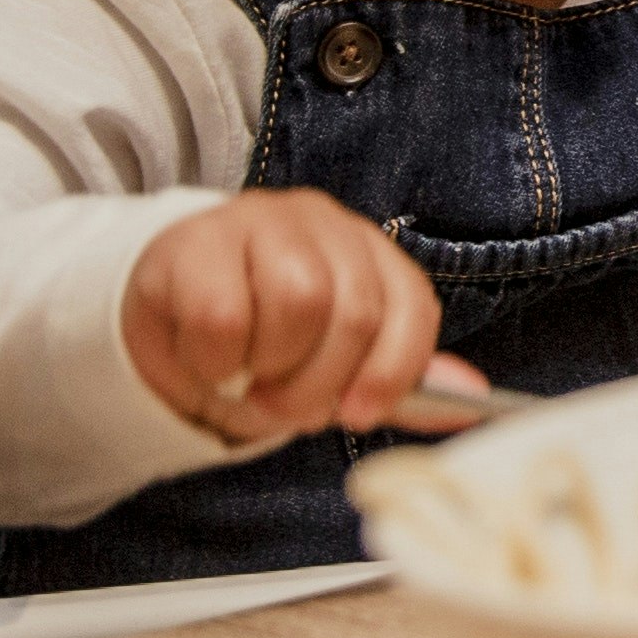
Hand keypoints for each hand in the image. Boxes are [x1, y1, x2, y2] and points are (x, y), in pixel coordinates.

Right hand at [125, 190, 490, 441]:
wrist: (166, 301)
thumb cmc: (264, 336)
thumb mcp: (334, 363)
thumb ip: (396, 378)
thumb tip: (470, 399)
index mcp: (373, 255)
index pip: (412, 308)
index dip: (393, 370)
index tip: (359, 414)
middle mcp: (327, 226)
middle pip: (355, 312)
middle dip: (318, 383)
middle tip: (282, 406)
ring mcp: (261, 222)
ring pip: (297, 304)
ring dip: (269, 366)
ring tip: (246, 379)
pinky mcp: (196, 242)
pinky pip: (222, 315)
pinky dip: (217, 360)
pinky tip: (210, 360)